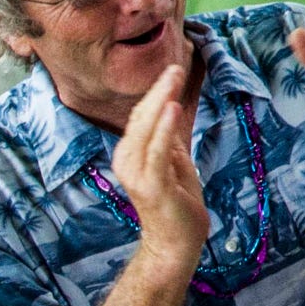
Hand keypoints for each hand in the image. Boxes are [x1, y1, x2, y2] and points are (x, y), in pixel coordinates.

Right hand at [111, 63, 207, 269]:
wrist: (177, 241)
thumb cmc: (177, 200)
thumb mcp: (176, 159)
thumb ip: (172, 135)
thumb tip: (174, 105)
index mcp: (131, 152)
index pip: (142, 114)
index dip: (156, 90)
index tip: (173, 66)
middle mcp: (126, 160)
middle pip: (141, 116)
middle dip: (159, 88)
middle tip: (176, 64)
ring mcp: (136, 173)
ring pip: (146, 128)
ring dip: (160, 100)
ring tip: (173, 76)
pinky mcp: (150, 185)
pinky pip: (157, 151)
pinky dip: (163, 129)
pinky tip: (171, 108)